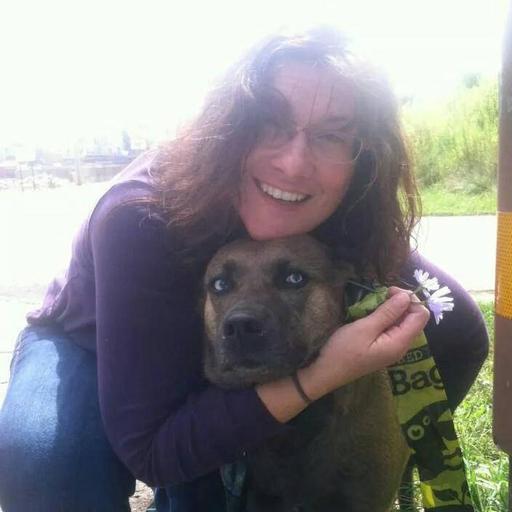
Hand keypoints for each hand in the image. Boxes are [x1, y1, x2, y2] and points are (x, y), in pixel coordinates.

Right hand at [298, 287, 429, 399]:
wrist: (326, 372)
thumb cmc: (344, 350)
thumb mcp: (365, 328)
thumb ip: (387, 312)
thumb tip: (406, 296)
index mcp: (400, 342)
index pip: (421, 315)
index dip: (409, 299)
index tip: (389, 291)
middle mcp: (401, 346)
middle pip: (414, 318)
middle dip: (401, 302)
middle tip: (381, 294)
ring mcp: (392, 348)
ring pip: (403, 322)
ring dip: (392, 309)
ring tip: (374, 302)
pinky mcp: (383, 347)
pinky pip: (392, 328)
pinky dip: (386, 317)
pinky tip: (372, 313)